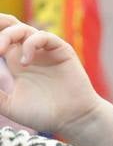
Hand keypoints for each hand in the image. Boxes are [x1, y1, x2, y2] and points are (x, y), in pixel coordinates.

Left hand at [0, 16, 102, 136]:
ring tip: (0, 51)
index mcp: (15, 61)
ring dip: (6, 35)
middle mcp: (29, 52)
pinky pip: (43, 37)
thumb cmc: (44, 115)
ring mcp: (45, 51)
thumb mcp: (9, 105)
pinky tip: (25, 62)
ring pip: (22, 28)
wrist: (72, 120)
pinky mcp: (61, 51)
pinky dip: (30, 44)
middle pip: (8, 25)